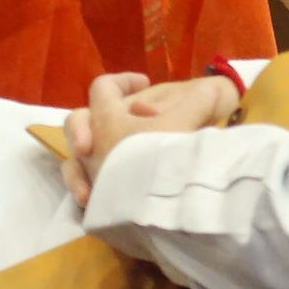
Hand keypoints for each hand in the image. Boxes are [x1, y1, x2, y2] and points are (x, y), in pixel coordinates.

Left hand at [61, 73, 239, 206]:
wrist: (160, 208)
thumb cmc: (165, 158)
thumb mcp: (187, 122)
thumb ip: (199, 101)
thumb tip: (214, 89)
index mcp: (107, 118)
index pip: (103, 87)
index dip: (123, 80)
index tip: (144, 83)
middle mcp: (91, 146)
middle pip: (77, 121)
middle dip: (98, 117)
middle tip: (123, 123)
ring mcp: (90, 176)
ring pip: (74, 161)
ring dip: (92, 158)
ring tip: (114, 165)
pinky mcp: (95, 205)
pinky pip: (85, 190)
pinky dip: (96, 188)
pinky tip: (115, 193)